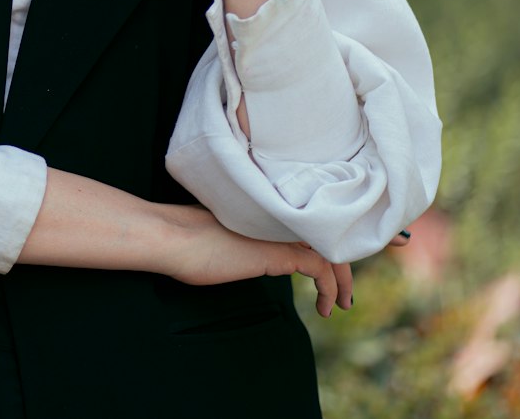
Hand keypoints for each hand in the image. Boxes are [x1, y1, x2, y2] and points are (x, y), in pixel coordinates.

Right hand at [159, 204, 352, 317]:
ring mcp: (280, 233)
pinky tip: (326, 308)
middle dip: (341, 264)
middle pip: (325, 235)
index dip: (322, 242)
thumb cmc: (187, 240)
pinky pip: (321, 269)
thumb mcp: (223, 235)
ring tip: (343, 303)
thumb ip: (244, 237)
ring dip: (342, 279)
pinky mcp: (279, 253)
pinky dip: (330, 288)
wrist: (174, 237)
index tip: (328, 268)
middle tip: (345, 292)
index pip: (307, 223)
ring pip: (329, 250)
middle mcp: (278, 218)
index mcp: (265, 211)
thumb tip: (251, 250)